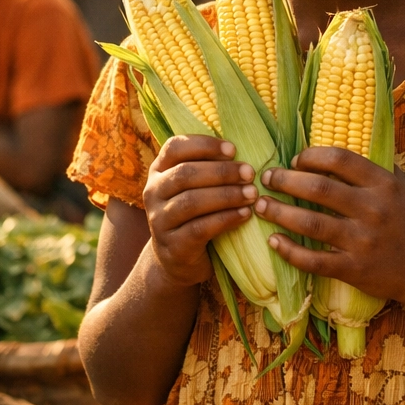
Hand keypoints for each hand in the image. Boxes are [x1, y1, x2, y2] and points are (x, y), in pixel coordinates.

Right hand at [142, 135, 258, 288]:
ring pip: (192, 202)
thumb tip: (240, 151)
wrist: (177, 259)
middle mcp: (153, 192)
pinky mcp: (172, 245)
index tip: (233, 149)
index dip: (204, 145)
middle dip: (221, 172)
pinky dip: (226, 219)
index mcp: (159, 171)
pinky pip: (200, 229)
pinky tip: (245, 214)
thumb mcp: (194, 187)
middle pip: (185, 174)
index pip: (175, 147)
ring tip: (252, 194)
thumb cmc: (194, 214)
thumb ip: (208, 168)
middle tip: (250, 173)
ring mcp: (159, 221)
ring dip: (226, 195)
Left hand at [256, 147, 404, 309]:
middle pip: (318, 189)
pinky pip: (314, 261)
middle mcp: (373, 210)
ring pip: (310, 224)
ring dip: (279, 213)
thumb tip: (334, 145)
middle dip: (284, 181)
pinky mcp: (354, 269)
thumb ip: (372, 168)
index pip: (339, 160)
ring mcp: (363, 242)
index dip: (310, 157)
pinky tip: (273, 242)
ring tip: (260, 205)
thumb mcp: (400, 187)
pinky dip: (290, 251)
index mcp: (383, 184)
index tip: (294, 160)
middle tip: (265, 178)